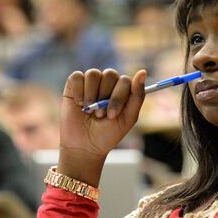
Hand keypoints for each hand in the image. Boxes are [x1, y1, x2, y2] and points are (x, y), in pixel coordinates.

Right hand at [57, 68, 146, 186]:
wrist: (84, 146)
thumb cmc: (108, 133)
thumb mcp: (128, 118)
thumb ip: (137, 95)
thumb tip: (143, 72)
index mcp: (122, 89)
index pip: (125, 81)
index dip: (118, 97)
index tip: (112, 116)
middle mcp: (107, 83)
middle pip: (110, 74)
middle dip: (104, 97)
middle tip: (99, 115)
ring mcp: (90, 83)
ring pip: (93, 74)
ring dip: (91, 95)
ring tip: (89, 111)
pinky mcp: (74, 85)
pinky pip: (77, 76)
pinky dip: (78, 91)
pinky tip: (79, 104)